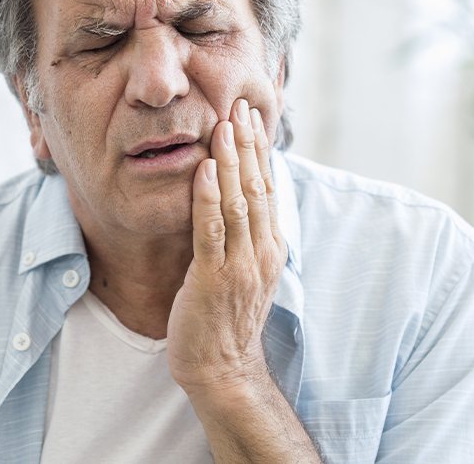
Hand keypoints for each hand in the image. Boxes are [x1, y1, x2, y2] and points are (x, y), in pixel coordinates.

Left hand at [167, 98, 287, 394]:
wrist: (223, 368)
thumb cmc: (227, 317)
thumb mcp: (246, 268)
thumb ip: (246, 233)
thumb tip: (239, 195)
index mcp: (271, 246)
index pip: (268, 187)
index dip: (260, 150)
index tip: (252, 116)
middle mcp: (262, 251)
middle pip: (257, 187)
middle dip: (248, 145)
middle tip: (240, 106)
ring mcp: (240, 265)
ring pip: (238, 202)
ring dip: (230, 161)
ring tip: (224, 126)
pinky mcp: (213, 278)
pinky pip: (211, 231)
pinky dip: (207, 197)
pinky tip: (202, 169)